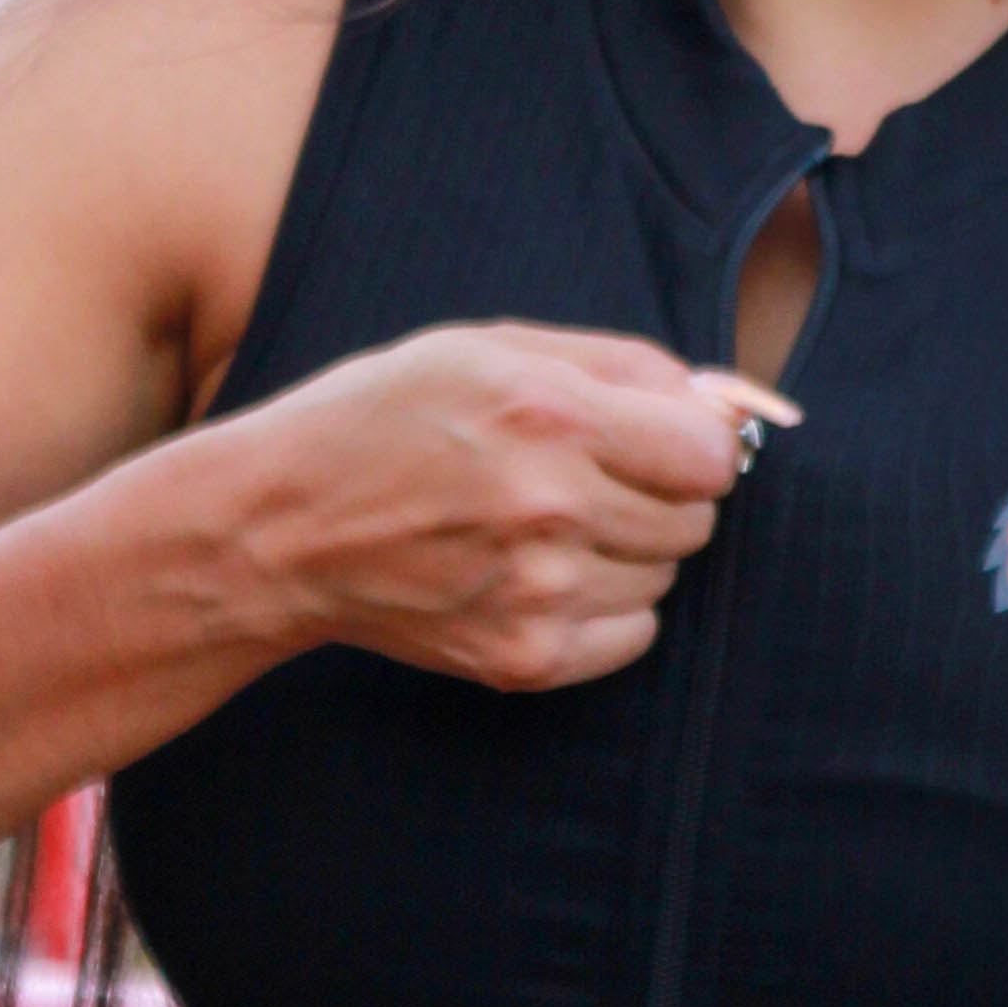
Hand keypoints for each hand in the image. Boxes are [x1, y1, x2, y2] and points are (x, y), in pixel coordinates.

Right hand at [213, 324, 793, 696]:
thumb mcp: (491, 347)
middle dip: (656, 495)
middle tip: (582, 480)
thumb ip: (621, 365)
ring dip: (625, 552)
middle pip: (695, 519)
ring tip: (541, 528)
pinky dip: (604, 609)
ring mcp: (538, 592)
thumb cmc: (385, 419)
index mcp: (550, 413)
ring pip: (663, 578)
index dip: (691, 445)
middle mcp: (551, 507)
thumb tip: (728, 402)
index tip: (656, 442)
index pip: (711, 454)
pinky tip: (534, 577)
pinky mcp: (524, 658)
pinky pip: (634, 636)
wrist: (278, 527)